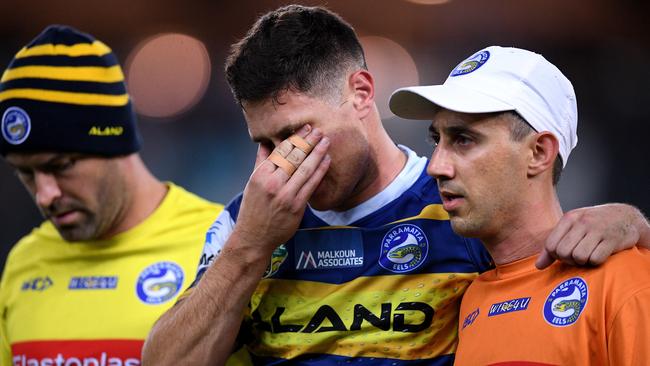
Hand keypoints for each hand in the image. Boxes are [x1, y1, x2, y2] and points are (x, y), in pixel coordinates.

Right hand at [233, 124, 330, 255]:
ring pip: (305, 169)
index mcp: (260, 175)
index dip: (295, 137)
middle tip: (319, 130)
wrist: (253, 238)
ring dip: (317, 153)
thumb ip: (261, 162)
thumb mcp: (252, 183)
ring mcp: (285, 195)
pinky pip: (311, 185)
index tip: (305, 128)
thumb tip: (265, 143)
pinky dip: (320, 171)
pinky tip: (327, 161)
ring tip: (326, 141)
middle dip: (309, 141)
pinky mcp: (296, 206)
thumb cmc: (253, 209)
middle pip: (294, 157)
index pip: (281, 150)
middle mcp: (272, 183)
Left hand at [536, 203, 649, 268]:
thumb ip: (553, 246)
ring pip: (578, 257)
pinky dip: (596, 262)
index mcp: (570, 218)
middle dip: (569, 260)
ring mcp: (598, 230)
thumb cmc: (593, 225)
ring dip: (583, 261)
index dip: (555, 255)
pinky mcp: (613, 240)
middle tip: (578, 256)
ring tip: (589, 254)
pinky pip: (595, 259)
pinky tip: (600, 254)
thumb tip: (538, 266)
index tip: (565, 254)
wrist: (626, 217)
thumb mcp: (571, 228)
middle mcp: (583, 222)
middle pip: (563, 253)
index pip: (551, 245)